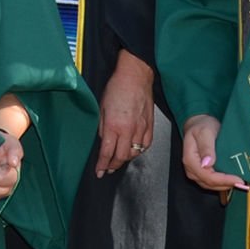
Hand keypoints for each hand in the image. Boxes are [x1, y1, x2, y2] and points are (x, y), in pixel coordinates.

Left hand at [94, 52, 155, 176]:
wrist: (135, 77)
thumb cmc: (117, 88)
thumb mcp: (101, 107)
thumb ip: (102, 127)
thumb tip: (104, 141)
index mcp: (113, 125)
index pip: (107, 152)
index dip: (102, 165)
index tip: (99, 172)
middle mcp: (128, 130)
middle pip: (121, 157)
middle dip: (113, 166)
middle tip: (107, 169)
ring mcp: (141, 129)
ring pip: (134, 153)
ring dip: (125, 160)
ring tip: (118, 161)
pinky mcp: (150, 126)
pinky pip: (145, 146)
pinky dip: (138, 151)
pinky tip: (133, 151)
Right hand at [179, 115, 246, 193]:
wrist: (198, 124)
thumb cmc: (202, 126)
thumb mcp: (205, 132)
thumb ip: (206, 147)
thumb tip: (207, 163)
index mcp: (190, 159)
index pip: (207, 176)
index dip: (223, 180)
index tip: (238, 179)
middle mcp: (191, 169)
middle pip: (209, 183)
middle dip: (226, 185)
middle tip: (243, 183)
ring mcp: (195, 172)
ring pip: (210, 185)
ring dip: (225, 186)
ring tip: (239, 183)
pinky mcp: (201, 172)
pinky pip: (211, 182)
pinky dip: (222, 183)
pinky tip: (232, 180)